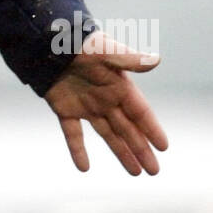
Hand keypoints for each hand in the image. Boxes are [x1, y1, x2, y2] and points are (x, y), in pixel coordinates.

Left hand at [43, 31, 168, 174]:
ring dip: (120, 153)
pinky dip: (77, 150)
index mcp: (118, 86)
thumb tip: (157, 60)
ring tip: (135, 172)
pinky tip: (83, 168)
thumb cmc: (80, 42)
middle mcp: (105, 99)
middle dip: (141, 150)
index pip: (140, 112)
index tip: (164, 147)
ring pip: (108, 135)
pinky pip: (73, 134)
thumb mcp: (106, 51)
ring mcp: (86, 106)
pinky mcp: (65, 109)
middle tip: (154, 171)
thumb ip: (129, 59)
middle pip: (128, 129)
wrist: (48, 40)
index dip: (152, 129)